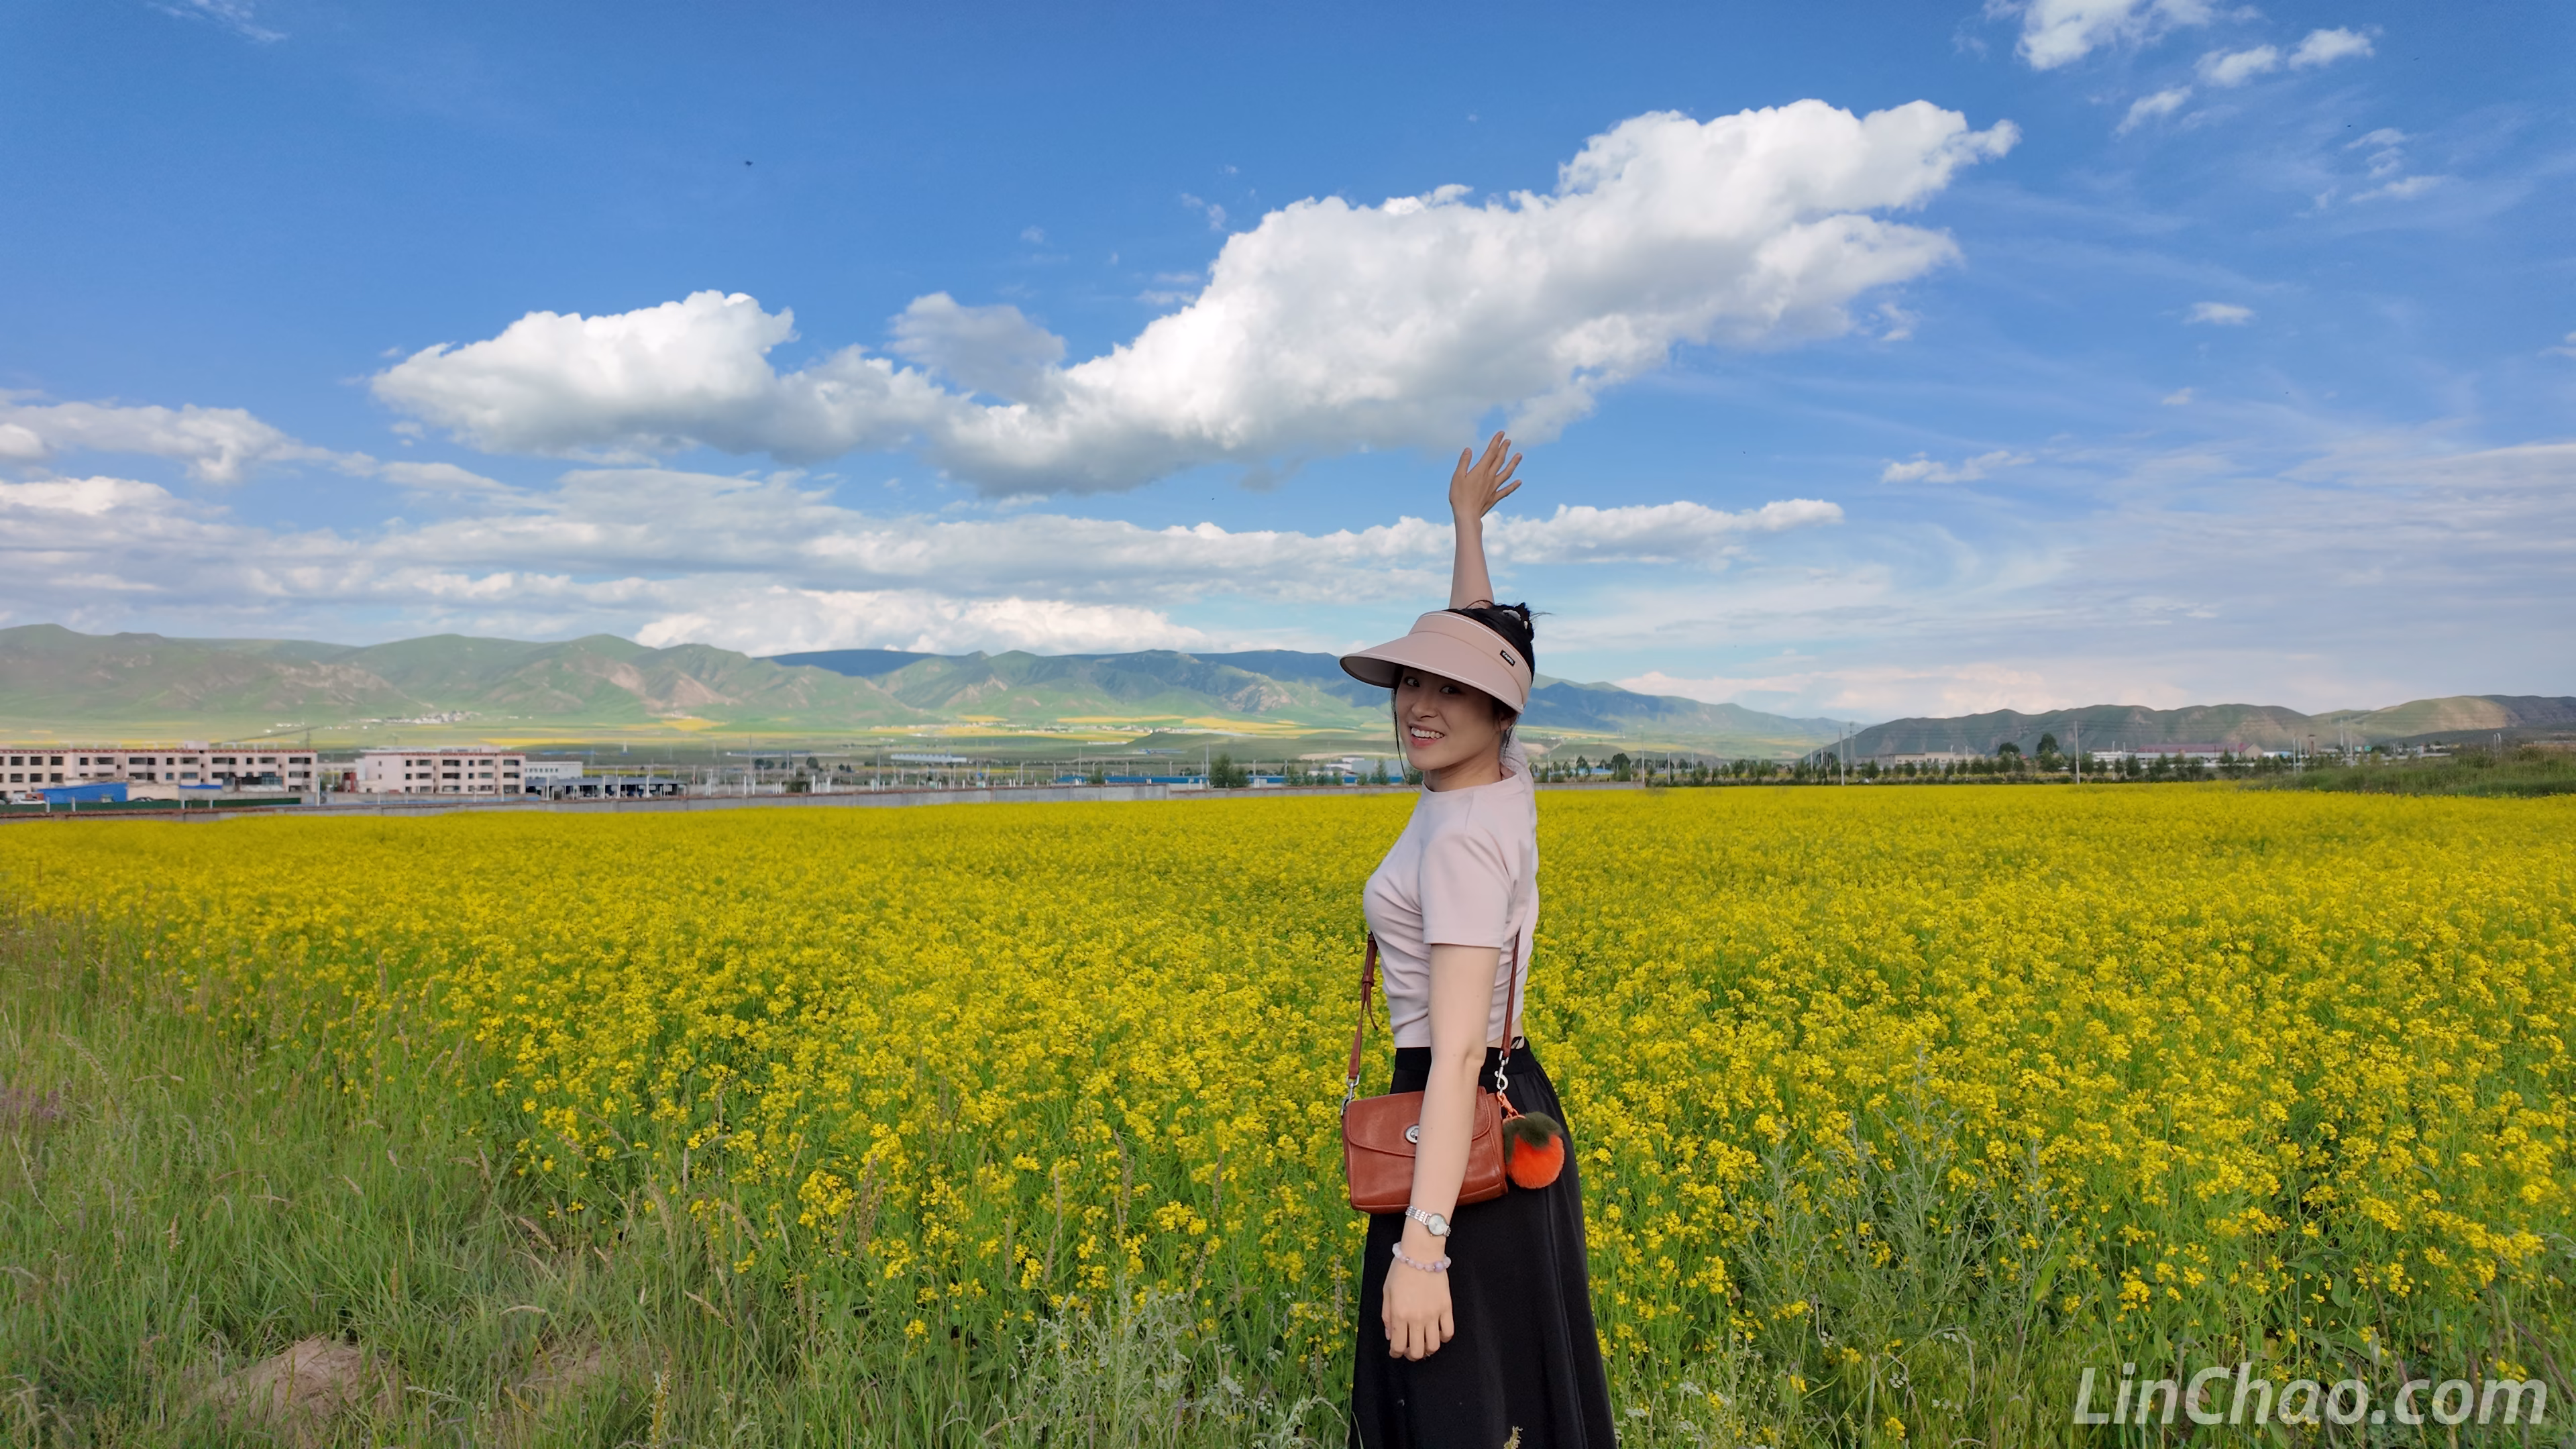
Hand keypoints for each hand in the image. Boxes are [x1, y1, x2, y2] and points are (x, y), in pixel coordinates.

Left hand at [1381, 1235, 1455, 1359]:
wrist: (1421, 1253)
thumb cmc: (1401, 1270)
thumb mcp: (1387, 1292)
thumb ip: (1387, 1316)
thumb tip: (1390, 1336)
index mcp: (1399, 1314)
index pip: (1398, 1346)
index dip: (1396, 1353)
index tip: (1396, 1352)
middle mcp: (1416, 1318)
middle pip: (1417, 1351)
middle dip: (1412, 1355)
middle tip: (1410, 1350)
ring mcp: (1433, 1314)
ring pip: (1433, 1346)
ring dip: (1428, 1349)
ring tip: (1424, 1343)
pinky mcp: (1447, 1308)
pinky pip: (1448, 1332)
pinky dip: (1443, 1338)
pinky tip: (1438, 1333)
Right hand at [1448, 430, 1523, 521]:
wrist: (1467, 515)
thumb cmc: (1459, 496)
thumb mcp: (1457, 477)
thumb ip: (1464, 462)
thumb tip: (1469, 449)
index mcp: (1480, 470)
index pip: (1490, 452)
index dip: (1496, 442)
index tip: (1502, 434)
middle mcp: (1490, 477)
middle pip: (1499, 460)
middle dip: (1504, 449)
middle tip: (1509, 441)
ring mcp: (1494, 487)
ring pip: (1506, 473)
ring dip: (1513, 463)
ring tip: (1519, 455)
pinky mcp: (1495, 497)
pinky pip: (1506, 490)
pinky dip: (1513, 485)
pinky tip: (1519, 482)